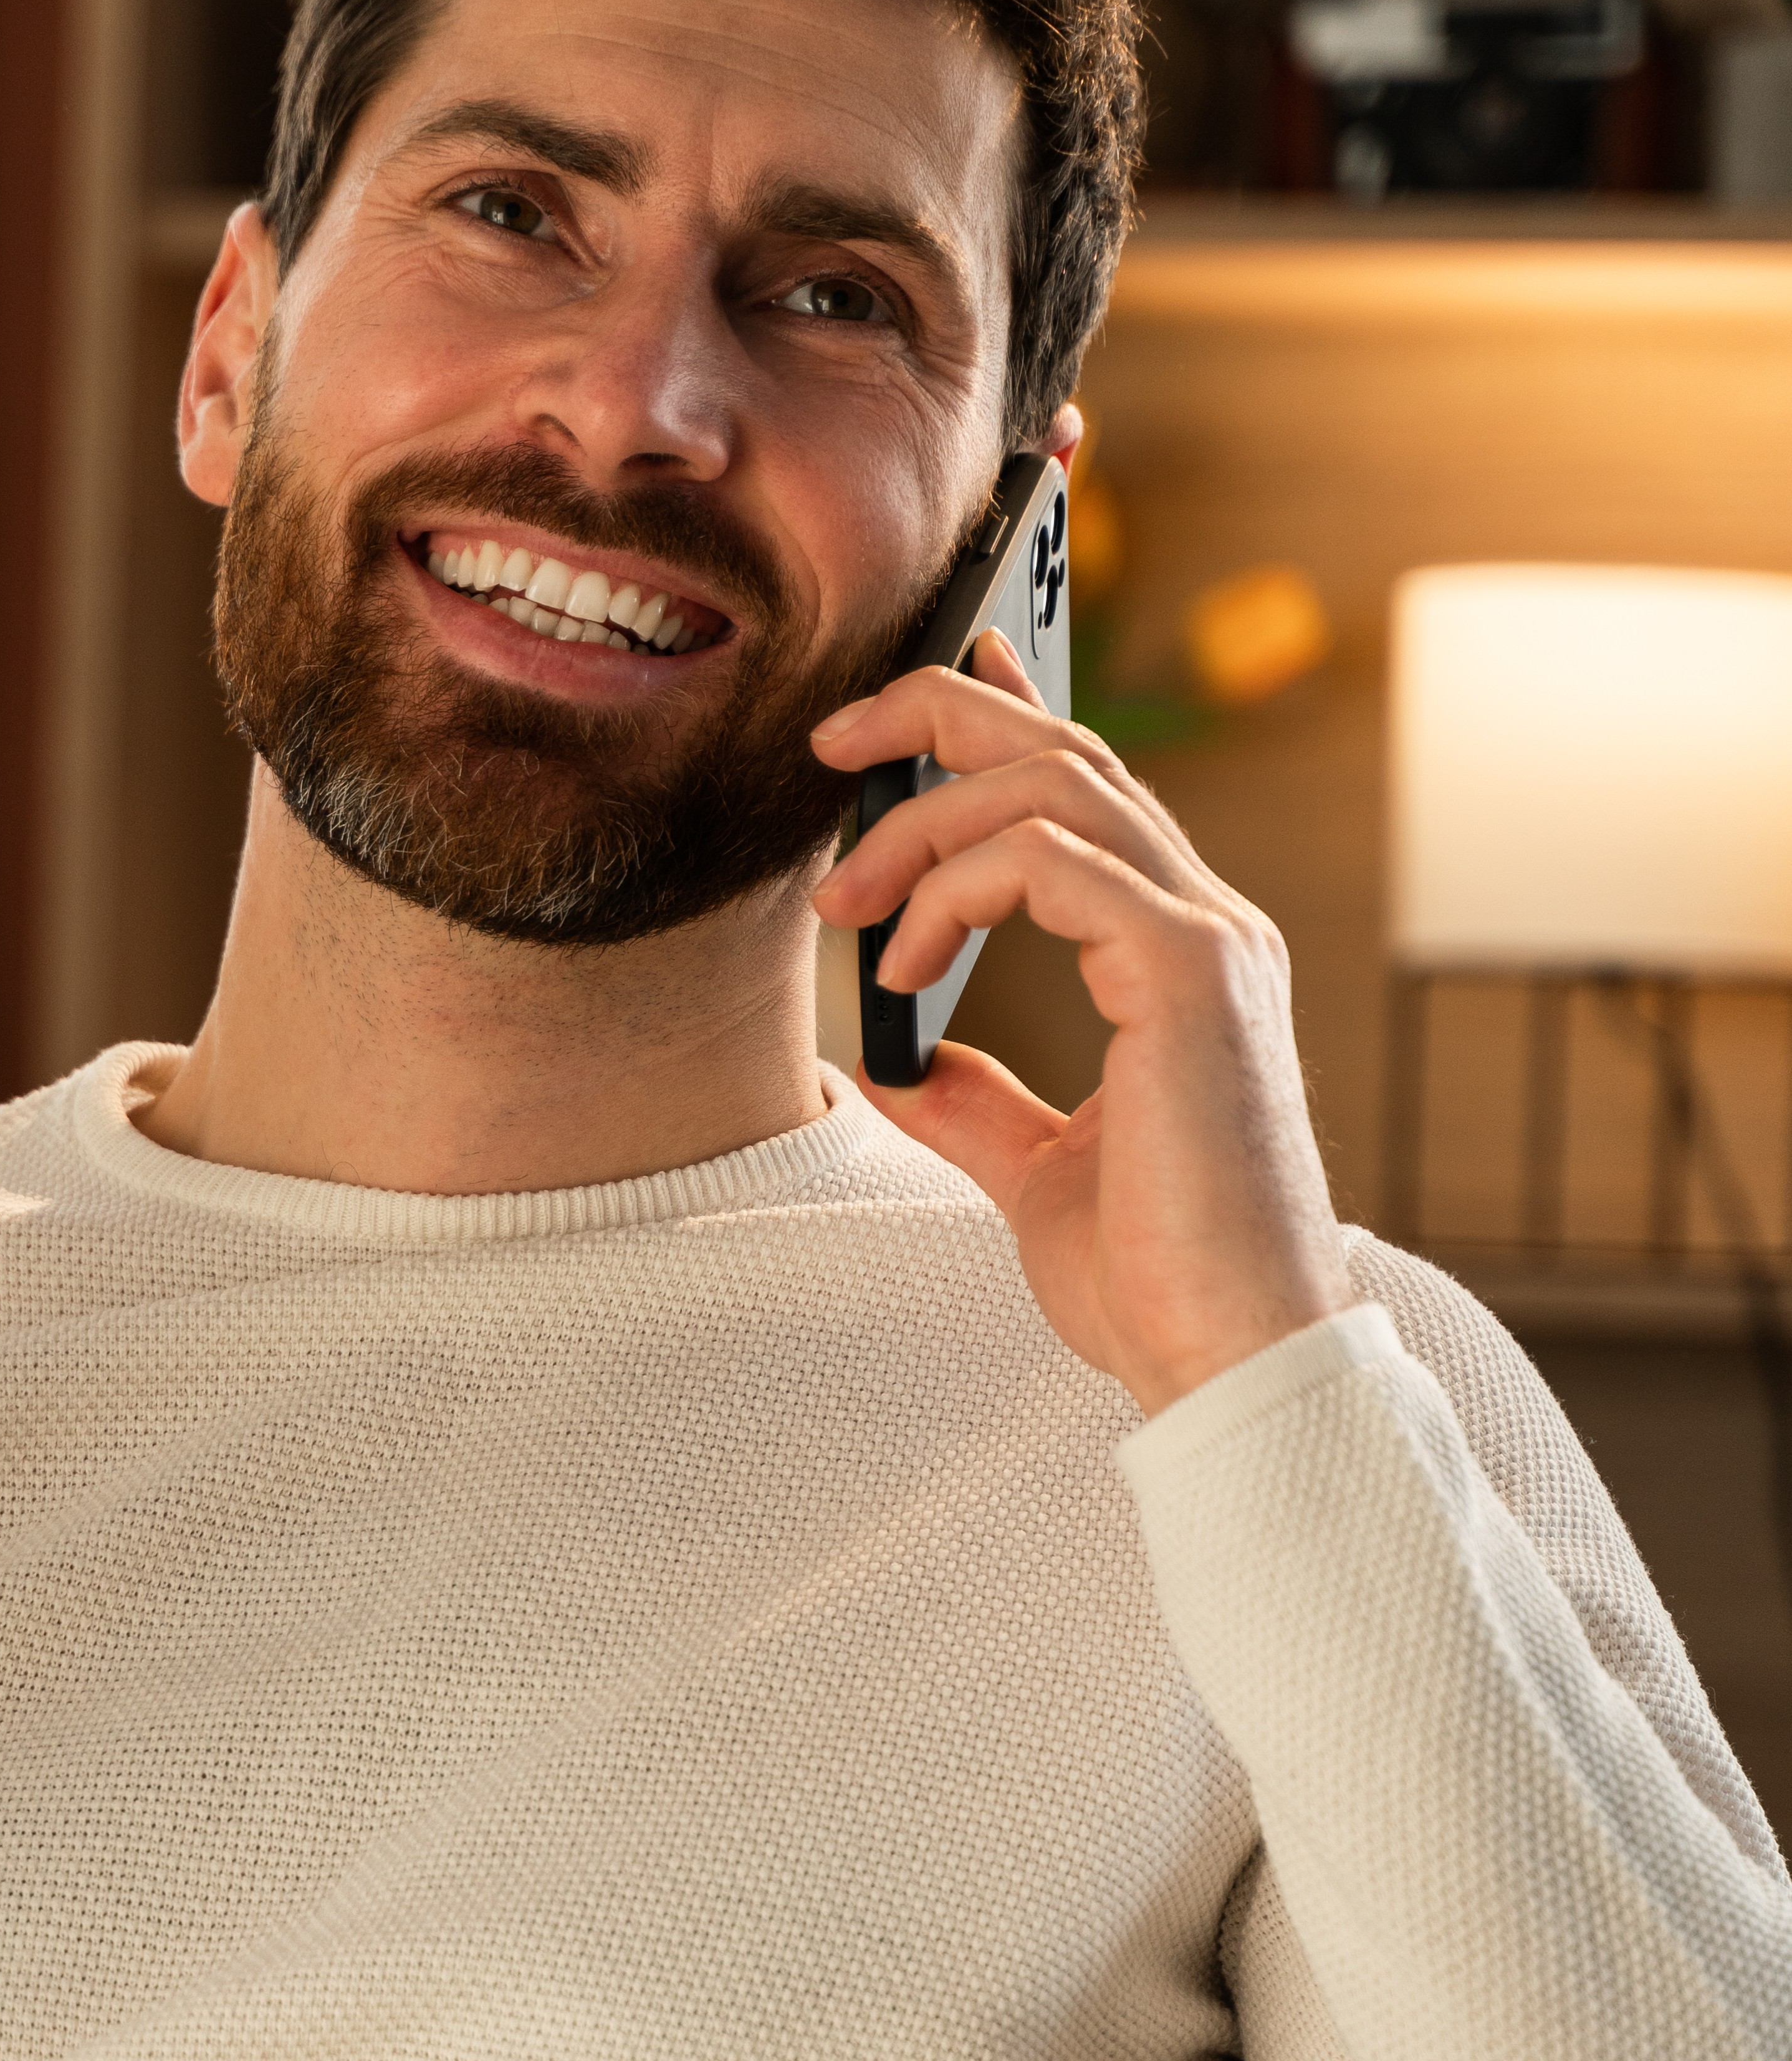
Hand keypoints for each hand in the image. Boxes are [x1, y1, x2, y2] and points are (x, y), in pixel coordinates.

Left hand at [809, 625, 1349, 1420]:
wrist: (1228, 1358)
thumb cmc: (1158, 1283)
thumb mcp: (1036, 1175)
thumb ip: (975, 1105)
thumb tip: (902, 1063)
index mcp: (1182, 961)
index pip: (1092, 792)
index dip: (1005, 713)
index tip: (911, 702)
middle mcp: (1208, 928)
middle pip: (1069, 753)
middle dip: (941, 714)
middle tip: (832, 747)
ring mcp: (1209, 942)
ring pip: (1052, 786)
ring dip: (922, 820)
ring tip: (846, 900)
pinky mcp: (1190, 974)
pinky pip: (1050, 861)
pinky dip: (955, 888)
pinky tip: (904, 957)